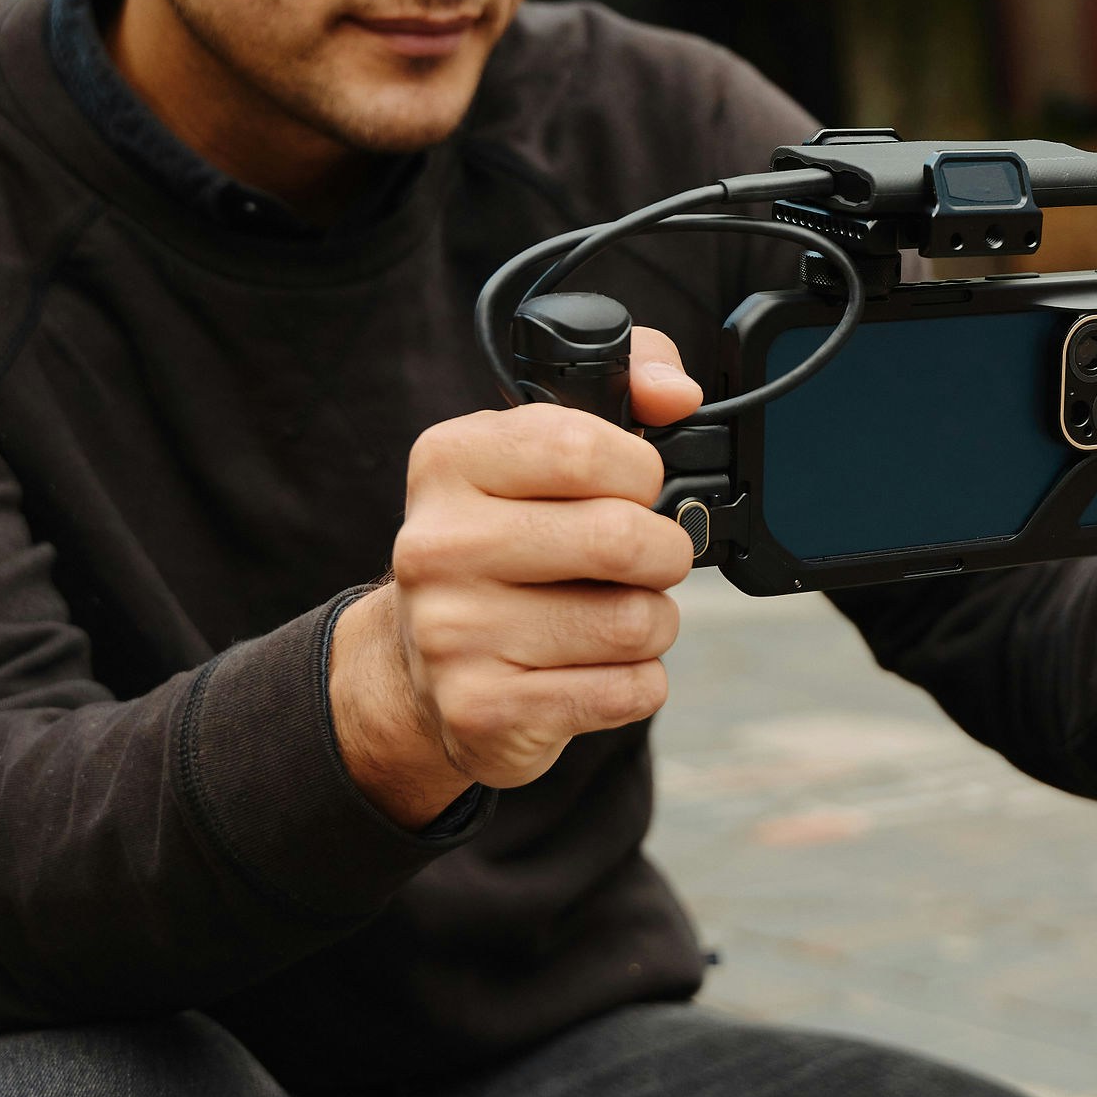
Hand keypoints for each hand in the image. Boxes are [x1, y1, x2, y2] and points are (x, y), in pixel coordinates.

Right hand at [326, 331, 703, 826]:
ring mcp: (451, 633)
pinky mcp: (481, 709)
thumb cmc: (506, 540)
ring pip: (634, 623)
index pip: (584, 448)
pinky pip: (625, 691)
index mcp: (450, 461)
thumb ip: (624, 387)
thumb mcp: (539, 445)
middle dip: (665, 552)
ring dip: (654, 622)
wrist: (419, 663)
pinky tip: (599, 669)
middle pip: (619, 539)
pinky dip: (639, 681)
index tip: (633, 489)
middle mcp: (437, 545)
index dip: (640, 472)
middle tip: (649, 560)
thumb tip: (677, 394)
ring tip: (618, 616)